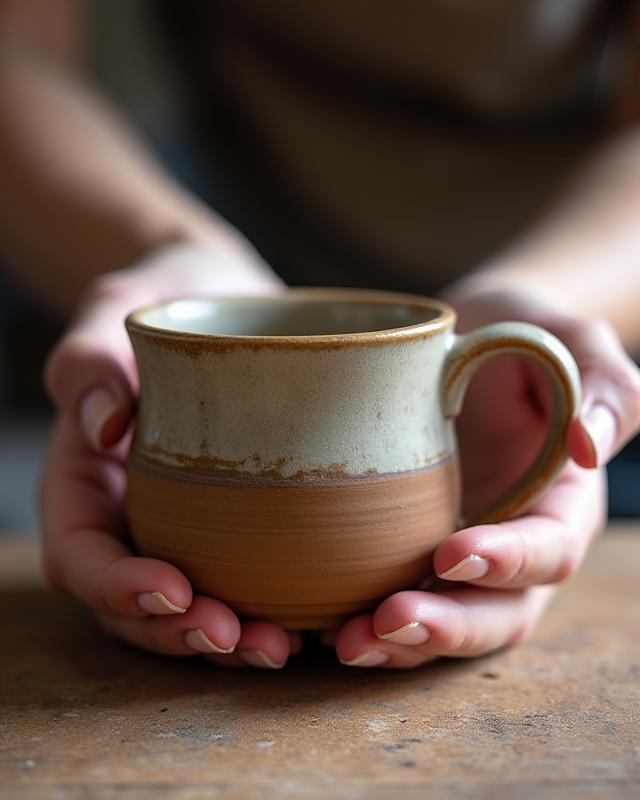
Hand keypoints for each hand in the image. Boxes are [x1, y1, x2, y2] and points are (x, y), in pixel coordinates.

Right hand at [42, 239, 300, 667]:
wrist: (224, 293)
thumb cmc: (161, 297)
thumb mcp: (113, 311)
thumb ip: (91, 362)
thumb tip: (105, 426)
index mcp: (87, 481)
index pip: (82, 555)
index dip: (116, 587)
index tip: (172, 589)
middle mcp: (134, 516)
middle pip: (137, 603)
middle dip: (179, 632)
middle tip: (235, 635)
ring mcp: (188, 524)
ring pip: (194, 605)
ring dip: (230, 637)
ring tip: (280, 646)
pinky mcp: (242, 517)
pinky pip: (251, 574)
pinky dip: (275, 604)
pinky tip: (321, 614)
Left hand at [334, 290, 639, 667]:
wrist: (459, 335)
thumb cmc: (518, 331)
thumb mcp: (568, 338)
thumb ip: (601, 384)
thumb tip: (588, 447)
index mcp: (561, 500)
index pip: (549, 548)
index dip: (509, 561)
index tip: (452, 550)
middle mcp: (515, 539)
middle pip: (497, 611)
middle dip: (447, 626)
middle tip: (385, 624)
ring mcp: (462, 548)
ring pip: (446, 619)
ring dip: (400, 644)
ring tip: (346, 644)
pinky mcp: (411, 545)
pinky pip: (396, 595)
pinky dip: (364, 617)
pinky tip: (318, 626)